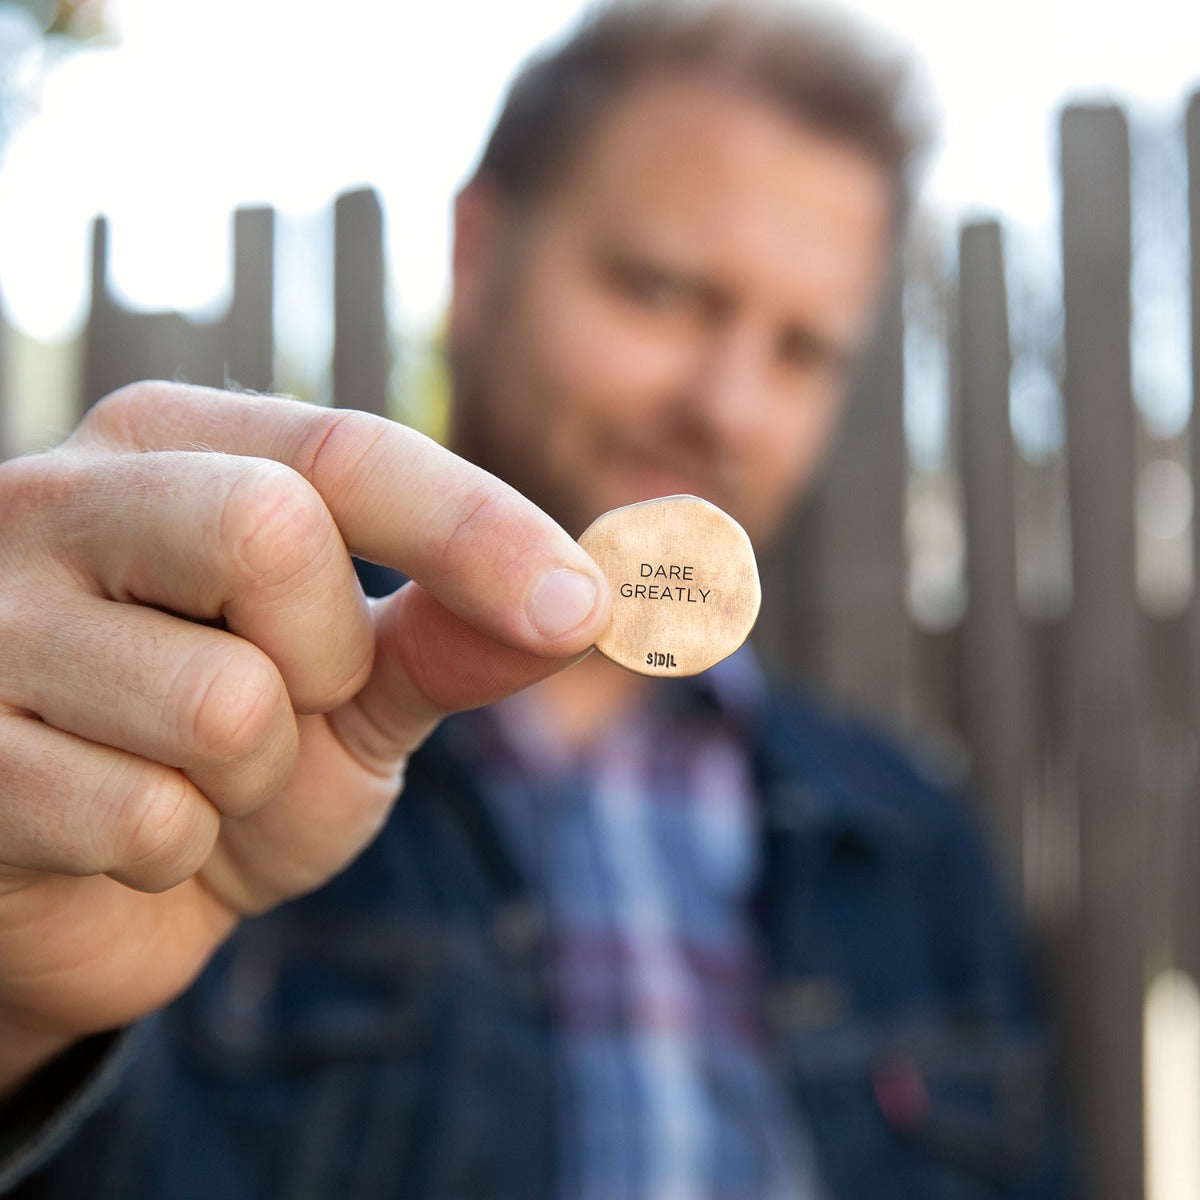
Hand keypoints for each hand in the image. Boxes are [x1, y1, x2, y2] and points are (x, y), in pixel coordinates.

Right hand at [0, 381, 610, 1088]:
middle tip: (291, 698)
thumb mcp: (359, 690)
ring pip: (224, 704)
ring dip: (254, 781)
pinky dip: (178, 853)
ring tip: (190, 776)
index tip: (587, 605)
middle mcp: (60, 499)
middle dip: (329, 658)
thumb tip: (589, 600)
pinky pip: (145, 818)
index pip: (348, 452)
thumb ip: (455, 635)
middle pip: (270, 533)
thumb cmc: (235, 762)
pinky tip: (115, 835)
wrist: (96, 890)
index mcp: (173, 447)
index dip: (479, 530)